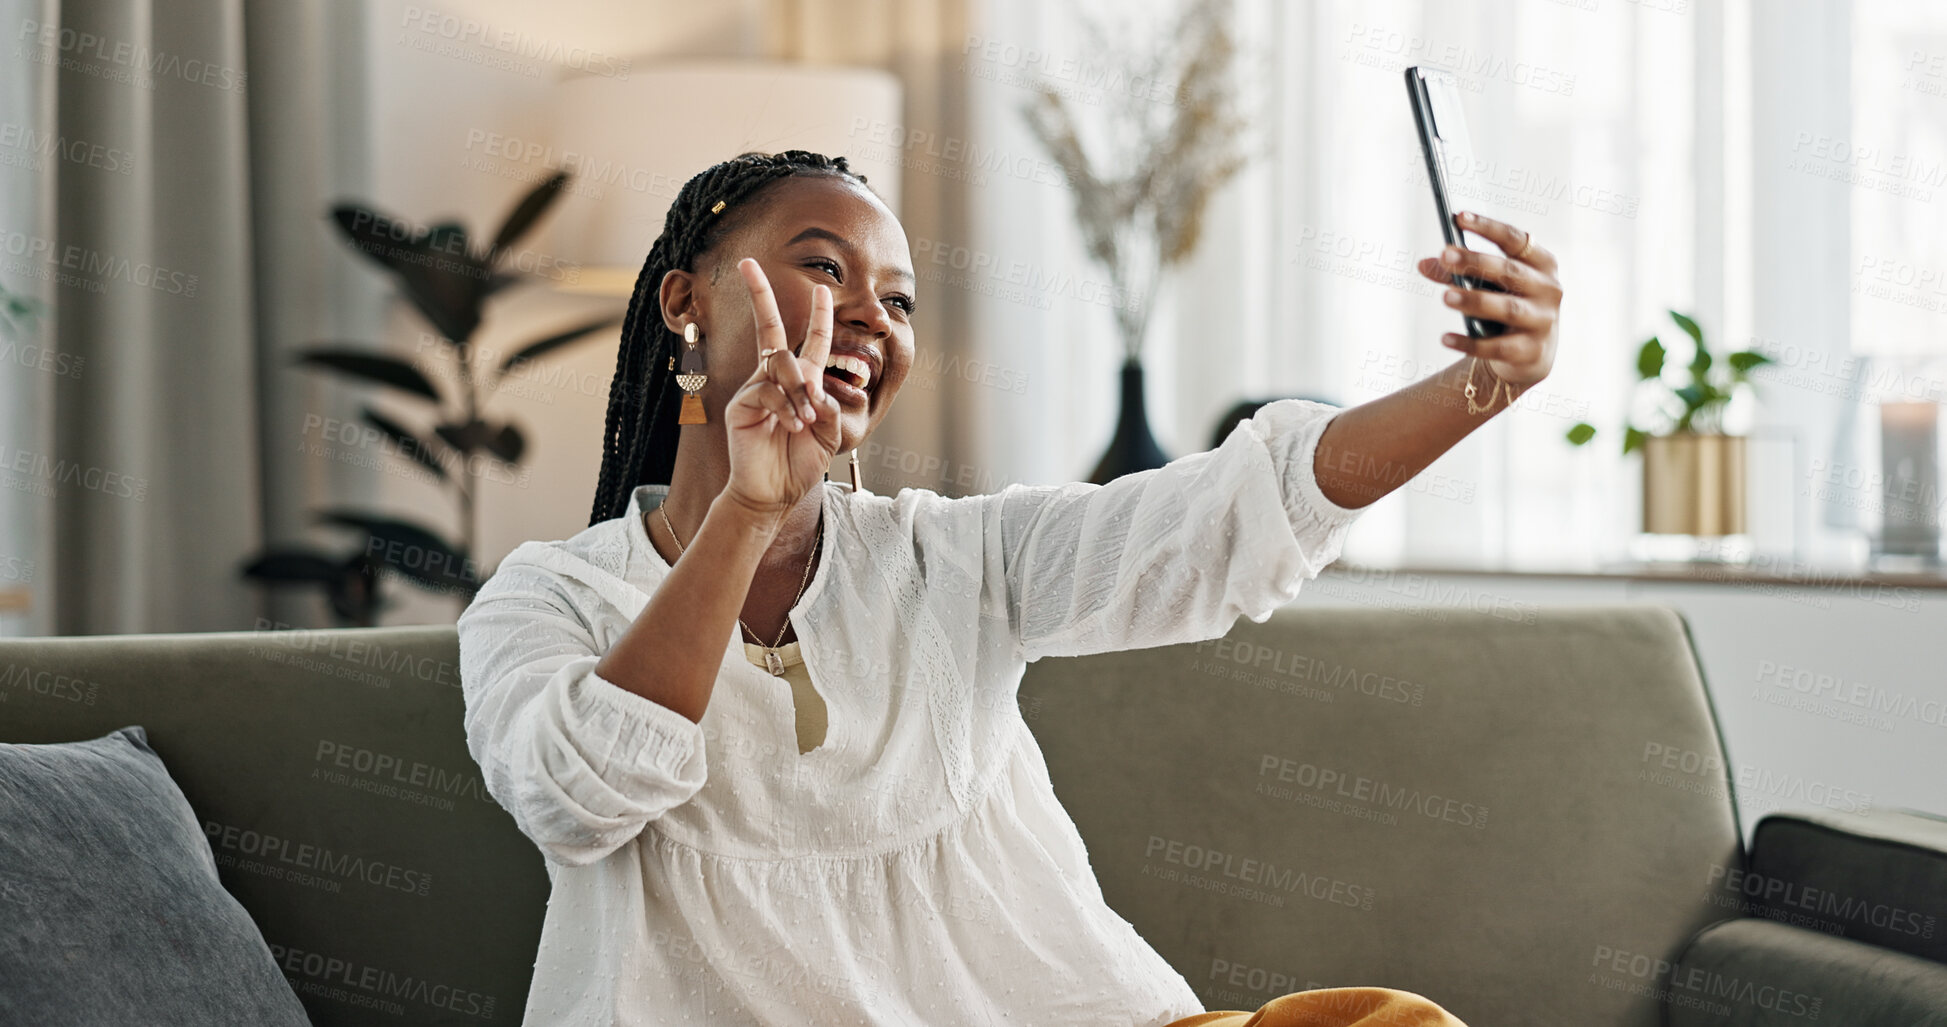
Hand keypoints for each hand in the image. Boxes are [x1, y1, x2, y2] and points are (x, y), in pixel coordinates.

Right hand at [721, 258, 841, 514]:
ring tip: (806, 420)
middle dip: (758, 294)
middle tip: (746, 263)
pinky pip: (767, 391)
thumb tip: (815, 387)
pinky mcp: (741, 405)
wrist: (775, 494)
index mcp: (799, 381)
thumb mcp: (828, 434)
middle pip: (769, 327)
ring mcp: (754, 389)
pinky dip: (786, 407)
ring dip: (800, 391)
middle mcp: (774, 378)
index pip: (809, 342)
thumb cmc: (800, 463)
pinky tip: (792, 426)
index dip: (818, 317)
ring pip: (781, 364)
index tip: (822, 289)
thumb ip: (829, 406)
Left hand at [1415, 211, 1561, 387]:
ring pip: (1507, 308)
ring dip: (1475, 301)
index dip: (1487, 227)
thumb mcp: (1489, 284)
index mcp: (1541, 263)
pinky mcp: (1531, 350)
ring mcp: (1543, 320)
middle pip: (1509, 272)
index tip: (1458, 217)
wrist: (1531, 353)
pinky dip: (1470, 342)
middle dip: (1476, 262)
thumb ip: (1458, 273)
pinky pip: (1497, 346)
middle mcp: (1548, 289)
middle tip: (1444, 255)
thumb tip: (1424, 264)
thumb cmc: (1507, 304)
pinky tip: (1445, 338)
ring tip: (1445, 296)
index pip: (1514, 239)